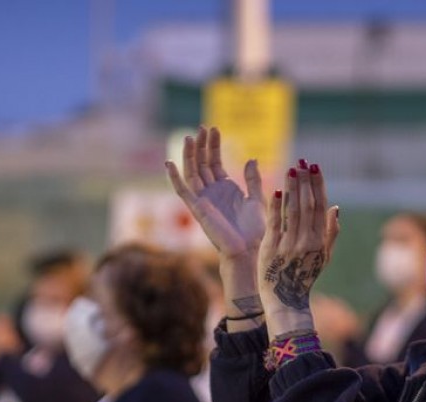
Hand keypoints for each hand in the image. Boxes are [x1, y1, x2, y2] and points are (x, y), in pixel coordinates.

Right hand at [166, 126, 266, 328]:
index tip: (213, 129)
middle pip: (201, 163)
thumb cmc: (254, 230)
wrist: (248, 249)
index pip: (214, 162)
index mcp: (224, 189)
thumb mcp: (256, 199)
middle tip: (202, 128)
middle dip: (201, 146)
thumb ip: (252, 179)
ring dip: (190, 155)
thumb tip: (251, 158)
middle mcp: (211, 192)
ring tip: (190, 137)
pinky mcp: (197, 208)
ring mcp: (203, 200)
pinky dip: (175, 177)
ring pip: (192, 172)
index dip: (213, 146)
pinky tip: (169, 162)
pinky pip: (182, 191)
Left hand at [259, 161, 339, 335]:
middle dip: (305, 181)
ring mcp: (289, 245)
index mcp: (320, 241)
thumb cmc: (304, 276)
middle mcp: (307, 241)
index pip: (320, 206)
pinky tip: (276, 190)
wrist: (286, 299)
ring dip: (292, 188)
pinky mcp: (272, 249)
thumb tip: (335, 207)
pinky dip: (276, 207)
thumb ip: (330, 233)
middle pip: (307, 205)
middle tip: (303, 161)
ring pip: (292, 211)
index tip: (315, 166)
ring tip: (292, 169)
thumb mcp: (323, 257)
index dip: (318, 185)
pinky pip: (275, 224)